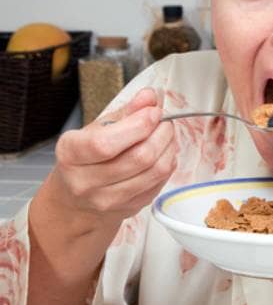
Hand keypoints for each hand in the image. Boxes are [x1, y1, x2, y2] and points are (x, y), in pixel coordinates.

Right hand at [37, 87, 176, 239]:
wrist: (75, 201)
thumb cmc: (85, 159)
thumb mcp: (95, 130)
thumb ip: (125, 112)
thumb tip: (150, 96)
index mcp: (71, 155)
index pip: (106, 143)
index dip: (138, 125)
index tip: (153, 112)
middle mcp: (86, 181)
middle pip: (139, 157)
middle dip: (161, 133)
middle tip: (164, 121)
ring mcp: (109, 199)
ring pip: (156, 171)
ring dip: (169, 147)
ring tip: (166, 135)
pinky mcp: (130, 208)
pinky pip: (160, 182)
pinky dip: (168, 163)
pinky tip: (163, 153)